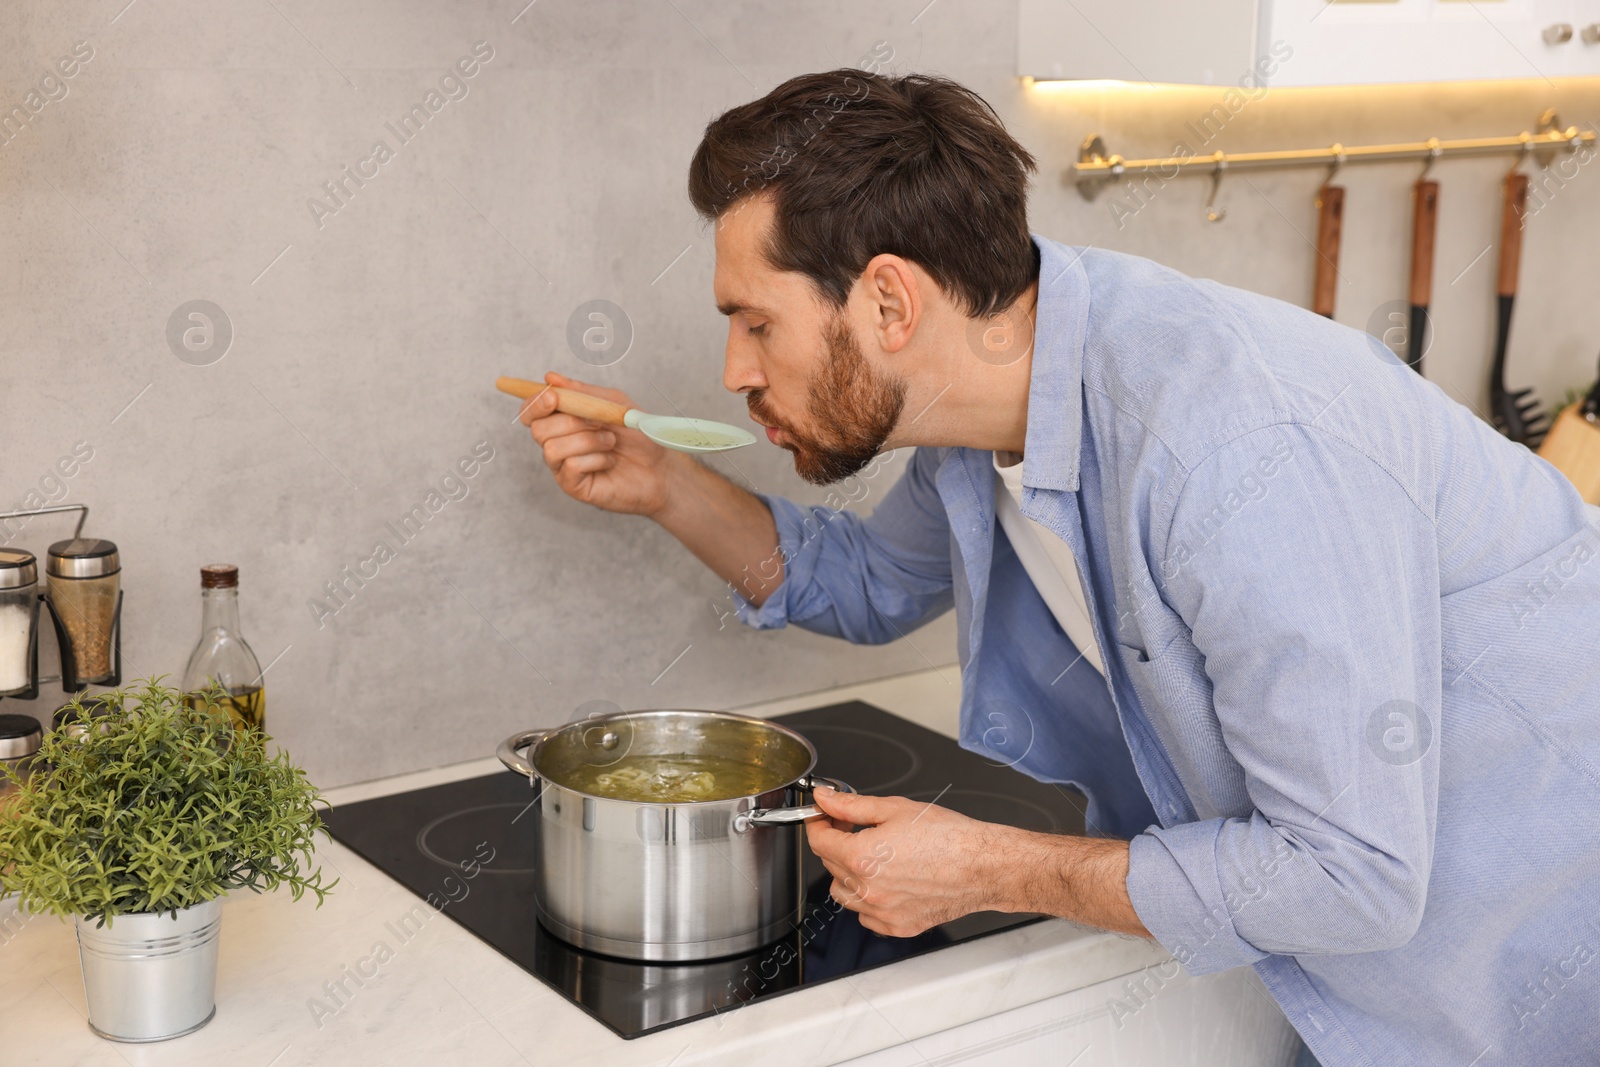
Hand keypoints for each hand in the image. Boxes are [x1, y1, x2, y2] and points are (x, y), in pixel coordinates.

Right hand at [520, 372, 686, 516]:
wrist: (660, 467)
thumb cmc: (636, 436)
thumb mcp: (612, 404)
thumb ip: (582, 392)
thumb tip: (551, 377)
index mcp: (562, 421)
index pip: (531, 411)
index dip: (535, 403)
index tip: (553, 397)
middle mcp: (557, 443)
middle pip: (538, 429)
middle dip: (570, 421)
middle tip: (599, 422)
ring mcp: (563, 466)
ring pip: (552, 448)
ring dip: (587, 440)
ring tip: (610, 442)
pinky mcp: (573, 486)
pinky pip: (570, 466)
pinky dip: (596, 459)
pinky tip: (610, 461)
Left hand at [804, 787, 1009, 937]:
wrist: (983, 865)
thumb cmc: (948, 837)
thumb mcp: (895, 809)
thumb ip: (852, 806)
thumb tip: (826, 799)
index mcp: (862, 858)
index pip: (819, 842)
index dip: (819, 823)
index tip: (825, 817)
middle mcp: (868, 890)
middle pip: (830, 865)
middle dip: (837, 843)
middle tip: (856, 828)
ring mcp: (882, 912)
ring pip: (844, 894)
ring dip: (848, 874)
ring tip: (873, 857)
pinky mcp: (898, 926)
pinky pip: (866, 916)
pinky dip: (868, 900)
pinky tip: (887, 882)